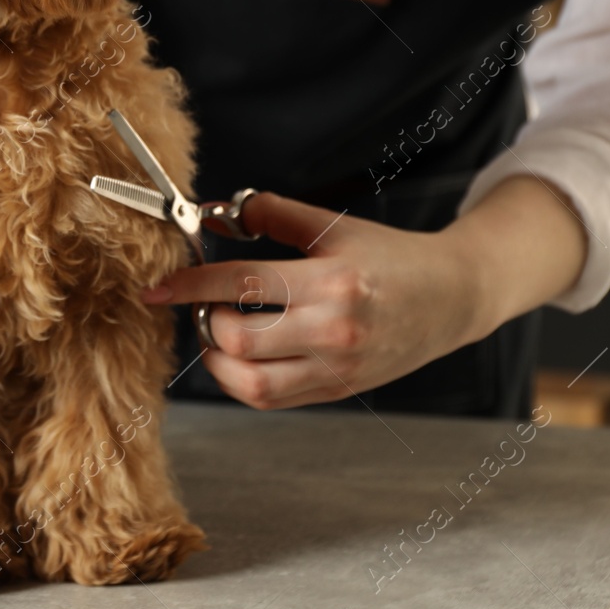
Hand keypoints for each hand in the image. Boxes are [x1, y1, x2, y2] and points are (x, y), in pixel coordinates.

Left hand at [141, 178, 585, 409]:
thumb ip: (273, 213)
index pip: (243, 285)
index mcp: (333, 282)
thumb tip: (213, 209)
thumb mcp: (335, 225)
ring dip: (217, 357)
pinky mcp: (336, 392)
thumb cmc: (391, 257)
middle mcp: (333, 332)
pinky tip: (240, 354)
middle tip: (205, 303)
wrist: (450, 298)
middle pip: (237, 339)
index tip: (158, 287)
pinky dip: (240, 380)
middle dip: (206, 320)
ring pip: (248, 382)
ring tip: (221, 328)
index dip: (191, 284)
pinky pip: (270, 399)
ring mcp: (335, 370)